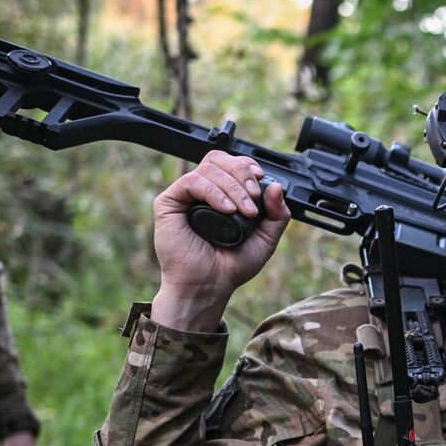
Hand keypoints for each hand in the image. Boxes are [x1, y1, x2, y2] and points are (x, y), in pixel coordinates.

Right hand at [150, 150, 290, 330]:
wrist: (208, 286)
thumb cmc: (230, 265)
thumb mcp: (265, 239)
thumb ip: (277, 214)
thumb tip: (276, 185)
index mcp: (220, 194)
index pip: (231, 163)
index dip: (246, 165)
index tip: (261, 179)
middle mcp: (202, 191)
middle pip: (219, 159)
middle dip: (242, 173)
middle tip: (253, 197)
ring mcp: (184, 196)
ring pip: (208, 169)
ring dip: (232, 186)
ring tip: (243, 211)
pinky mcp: (168, 203)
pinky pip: (191, 182)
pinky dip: (214, 192)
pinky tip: (227, 210)